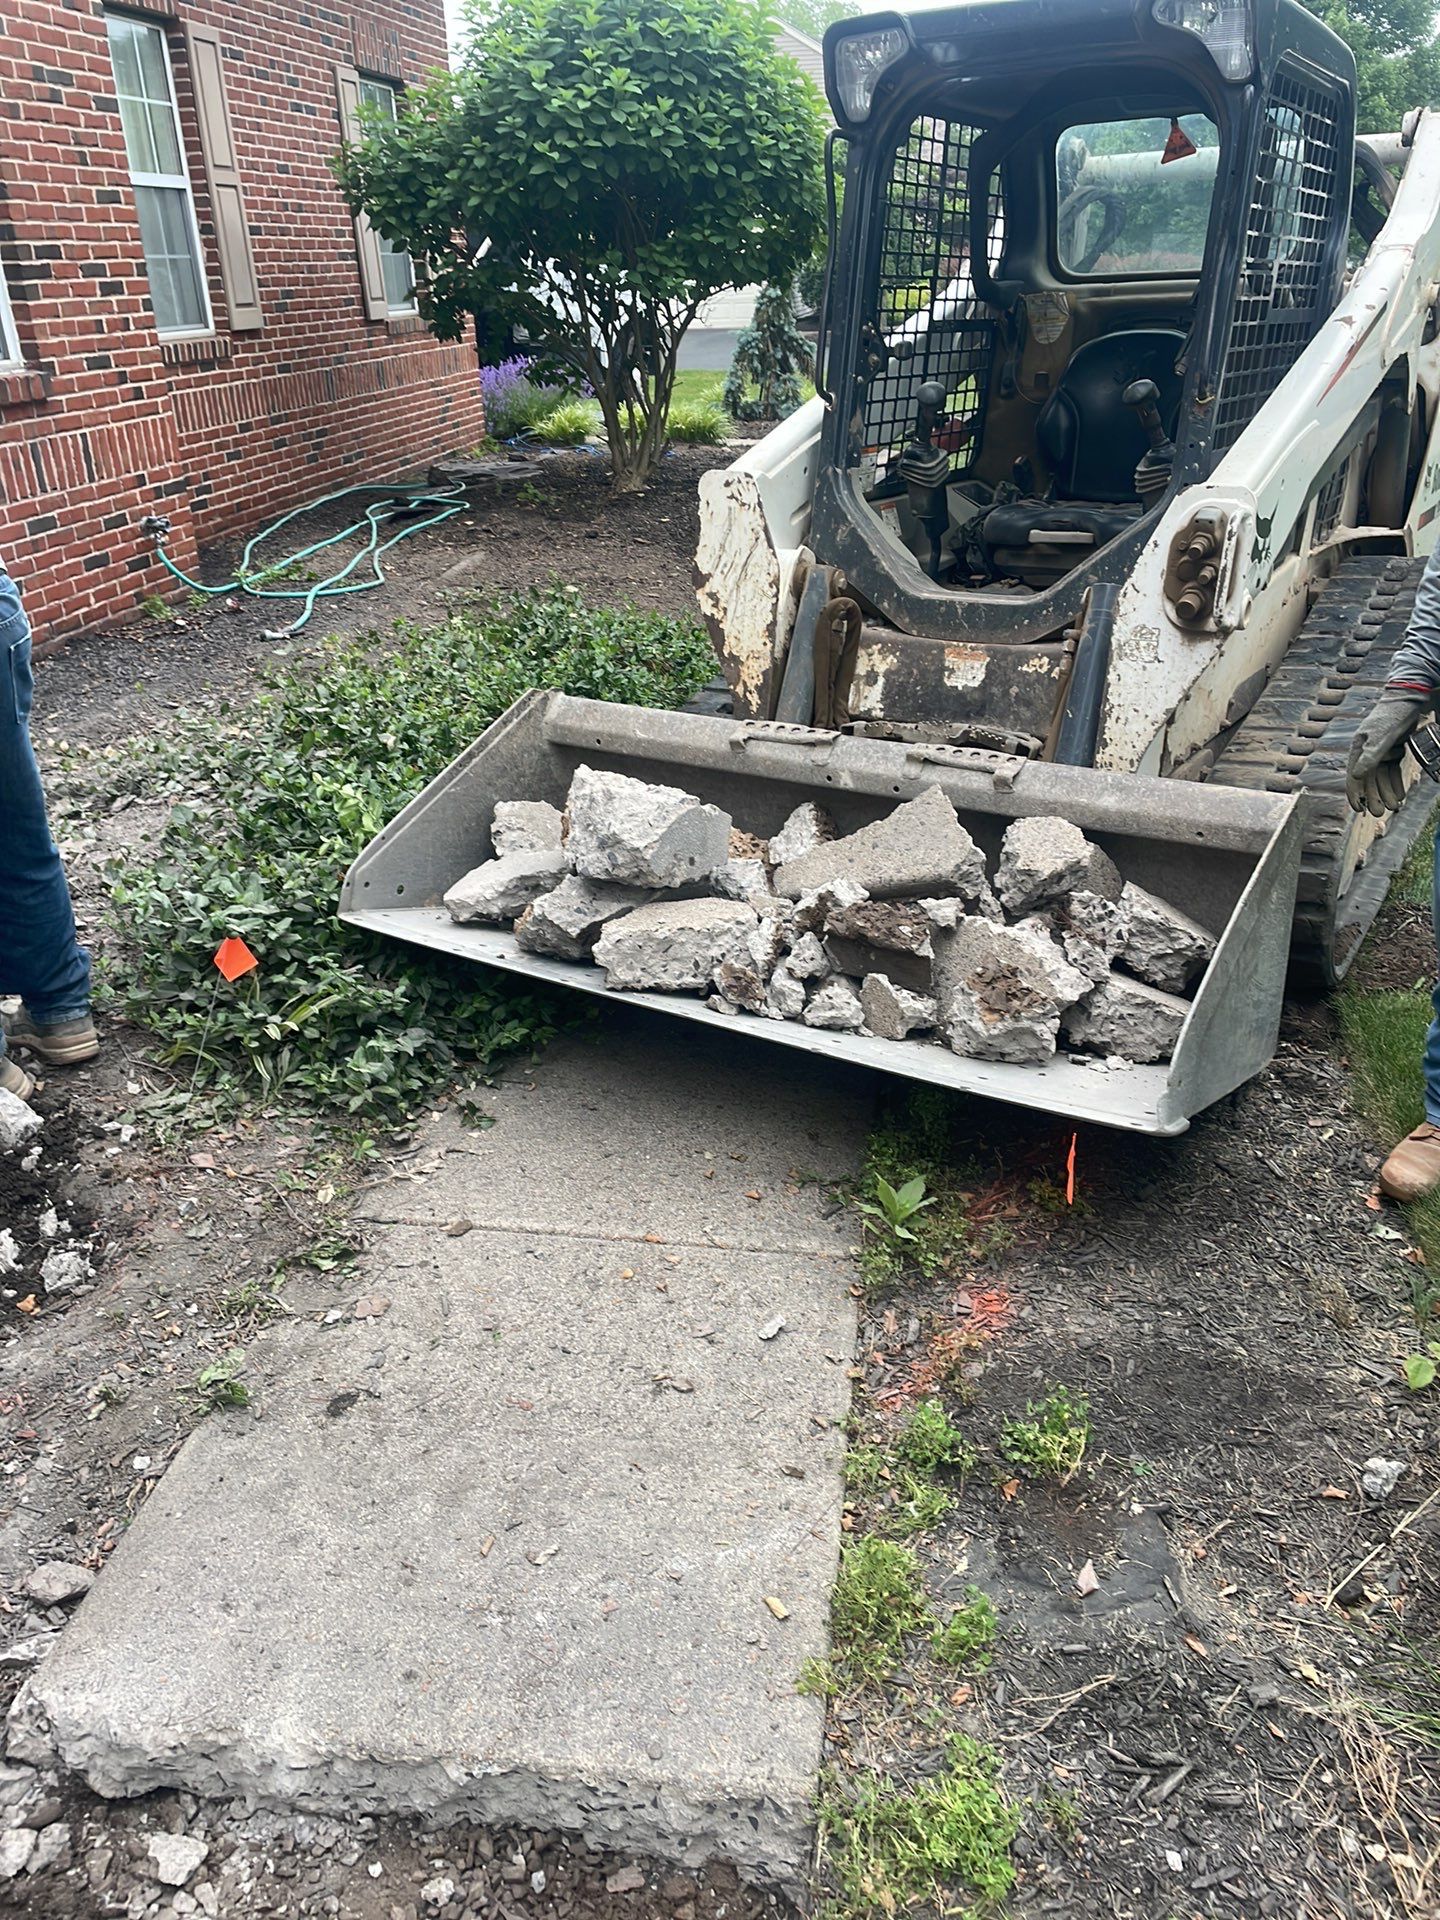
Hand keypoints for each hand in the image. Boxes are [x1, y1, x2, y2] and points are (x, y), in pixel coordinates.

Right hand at [1346, 691, 1428, 815]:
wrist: (1408, 699)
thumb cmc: (1392, 716)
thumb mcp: (1382, 738)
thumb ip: (1370, 757)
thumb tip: (1357, 776)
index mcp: (1358, 748)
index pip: (1354, 776)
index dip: (1355, 793)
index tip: (1359, 809)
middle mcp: (1367, 752)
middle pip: (1369, 780)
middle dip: (1374, 797)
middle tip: (1380, 813)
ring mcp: (1380, 751)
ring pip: (1382, 777)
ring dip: (1387, 792)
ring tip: (1394, 807)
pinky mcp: (1393, 750)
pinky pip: (1393, 771)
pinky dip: (1396, 782)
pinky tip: (1400, 794)